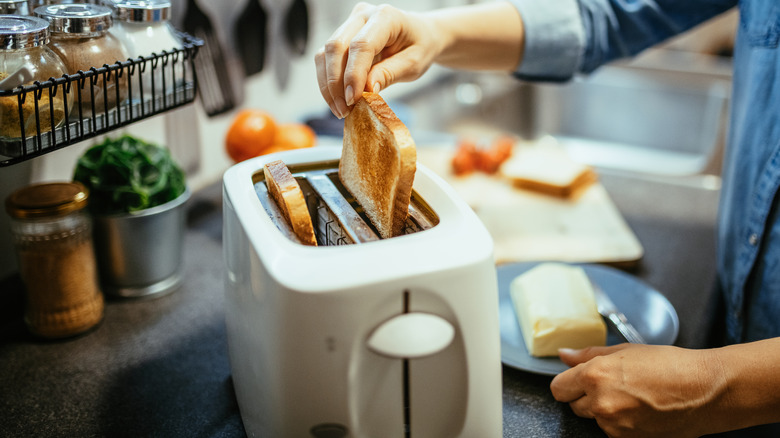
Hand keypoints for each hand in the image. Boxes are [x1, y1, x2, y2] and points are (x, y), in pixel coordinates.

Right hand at [315, 3, 442, 118]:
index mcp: (385, 17)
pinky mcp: (342, 36)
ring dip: (328, 85)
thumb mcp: (414, 63)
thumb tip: (366, 91)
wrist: (420, 35)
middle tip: (344, 111)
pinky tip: (338, 101)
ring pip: (325, 54)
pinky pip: (326, 59)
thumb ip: (390, 74)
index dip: (353, 74)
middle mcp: (363, 15)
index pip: (361, 45)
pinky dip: (328, 82)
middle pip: (336, 47)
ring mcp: (350, 24)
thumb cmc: (420, 46)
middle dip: (335, 83)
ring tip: (340, 110)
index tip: (352, 100)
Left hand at [550, 344, 724, 437]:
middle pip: (573, 405)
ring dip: (604, 410)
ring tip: (631, 396)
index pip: (558, 388)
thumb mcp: (625, 351)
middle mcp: (600, 402)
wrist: (705, 391)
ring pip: (594, 419)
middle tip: (612, 385)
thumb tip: (563, 355)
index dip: (568, 383)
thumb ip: (587, 354)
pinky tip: (640, 410)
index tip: (577, 380)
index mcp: (595, 375)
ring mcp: (614, 425)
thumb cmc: (670, 365)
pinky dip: (620, 423)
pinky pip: (611, 431)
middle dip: (586, 396)